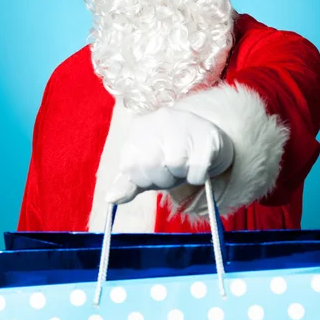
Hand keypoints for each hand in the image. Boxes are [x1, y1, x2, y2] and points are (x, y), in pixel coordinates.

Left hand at [106, 107, 233, 203]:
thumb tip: (111, 199)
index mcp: (139, 128)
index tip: (154, 174)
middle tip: (172, 173)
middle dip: (162, 179)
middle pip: (151, 164)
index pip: (130, 165)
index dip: (143, 179)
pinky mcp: (207, 135)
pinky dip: (198, 177)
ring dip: (180, 177)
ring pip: (174, 164)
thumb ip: (129, 183)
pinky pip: (197, 169)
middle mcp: (159, 120)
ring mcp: (185, 123)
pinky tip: (199, 167)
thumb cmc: (172, 155)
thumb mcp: (146, 168)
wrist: (208, 138)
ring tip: (185, 168)